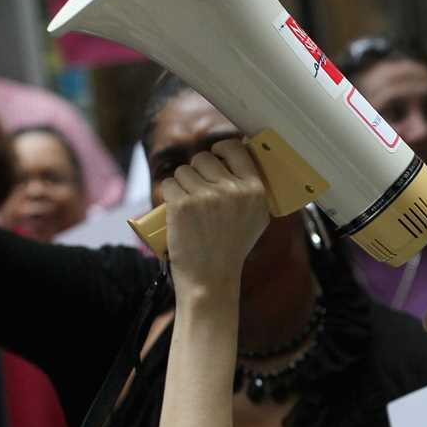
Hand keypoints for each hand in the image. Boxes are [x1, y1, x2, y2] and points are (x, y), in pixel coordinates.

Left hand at [160, 139, 268, 293]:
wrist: (211, 278)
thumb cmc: (232, 247)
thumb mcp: (257, 218)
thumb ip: (252, 188)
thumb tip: (245, 151)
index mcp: (255, 191)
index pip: (235, 148)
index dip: (222, 148)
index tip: (216, 154)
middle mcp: (233, 190)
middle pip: (204, 158)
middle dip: (197, 172)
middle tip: (200, 195)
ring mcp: (207, 197)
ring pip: (183, 171)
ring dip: (182, 185)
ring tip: (190, 208)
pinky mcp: (182, 205)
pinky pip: (169, 184)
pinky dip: (169, 196)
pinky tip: (177, 212)